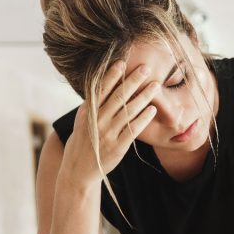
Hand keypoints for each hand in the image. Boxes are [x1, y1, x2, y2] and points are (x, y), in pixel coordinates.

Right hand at [59, 60, 159, 185]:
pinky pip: (133, 129)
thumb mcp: (82, 122)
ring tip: (155, 86)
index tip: (121, 62)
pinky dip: (143, 118)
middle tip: (146, 68)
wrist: (78, 171)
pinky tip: (152, 109)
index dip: (111, 76)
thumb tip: (100, 87)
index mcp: (87, 113)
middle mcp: (97, 121)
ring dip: (143, 97)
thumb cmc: (82, 143)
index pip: (100, 90)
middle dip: (133, 81)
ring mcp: (108, 134)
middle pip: (118, 97)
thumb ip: (92, 106)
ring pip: (128, 111)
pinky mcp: (118, 146)